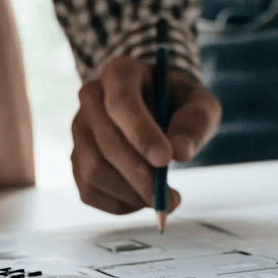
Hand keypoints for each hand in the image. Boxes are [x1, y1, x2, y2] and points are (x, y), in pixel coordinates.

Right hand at [69, 55, 221, 214]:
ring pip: (93, 170)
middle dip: (139, 175)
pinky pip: (89, 190)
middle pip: (106, 143)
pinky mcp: (76, 158)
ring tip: (161, 198)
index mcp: (120, 73)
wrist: (159, 106)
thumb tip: (180, 153)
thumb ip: (195, 122)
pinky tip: (142, 200)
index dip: (141, 133)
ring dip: (129, 193)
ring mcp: (79, 129)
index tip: (166, 160)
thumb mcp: (200, 103)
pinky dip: (118, 205)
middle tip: (169, 198)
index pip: (122, 103)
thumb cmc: (179, 103)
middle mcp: (91, 98)